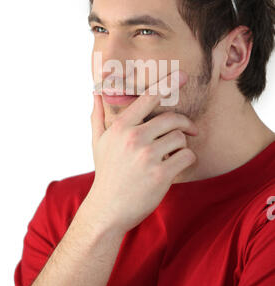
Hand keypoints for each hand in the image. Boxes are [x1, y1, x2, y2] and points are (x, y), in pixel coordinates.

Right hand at [84, 70, 197, 233]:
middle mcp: (134, 137)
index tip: (183, 75)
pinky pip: (187, 156)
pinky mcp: (161, 174)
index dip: (168, 84)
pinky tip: (178, 166)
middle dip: (185, 124)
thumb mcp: (98, 143)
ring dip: (182, 145)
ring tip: (173, 154)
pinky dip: (187, 160)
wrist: (107, 210)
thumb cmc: (106, 173)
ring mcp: (148, 156)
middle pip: (172, 118)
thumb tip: (95, 92)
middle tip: (190, 130)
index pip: (148, 98)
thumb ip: (98, 115)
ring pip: (180, 138)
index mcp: (121, 127)